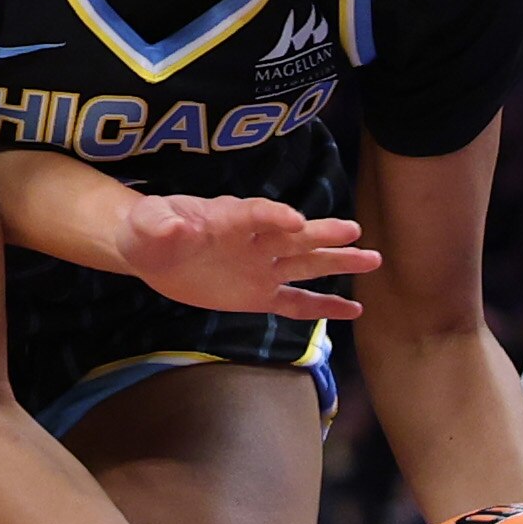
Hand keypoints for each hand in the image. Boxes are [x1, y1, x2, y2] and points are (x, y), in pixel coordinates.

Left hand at [116, 195, 380, 318]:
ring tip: (372, 260)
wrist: (151, 248)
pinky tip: (353, 310)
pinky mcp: (257, 294)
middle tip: (353, 231)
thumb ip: (162, 225)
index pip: (255, 214)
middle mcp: (253, 240)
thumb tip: (173, 226)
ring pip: (305, 265)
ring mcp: (260, 267)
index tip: (295, 221)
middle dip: (322, 234)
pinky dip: (323, 306)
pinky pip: (295, 302)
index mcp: (228, 217)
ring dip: (337, 262)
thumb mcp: (150, 225)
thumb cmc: (150, 229)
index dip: (274, 216)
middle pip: (293, 236)